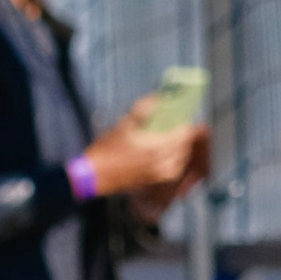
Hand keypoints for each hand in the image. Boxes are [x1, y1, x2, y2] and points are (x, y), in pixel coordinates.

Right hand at [85, 107, 208, 210]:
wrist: (96, 175)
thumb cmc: (107, 149)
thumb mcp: (123, 124)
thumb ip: (142, 110)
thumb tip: (157, 98)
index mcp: (157, 147)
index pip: (185, 133)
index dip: (184, 123)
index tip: (180, 116)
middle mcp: (163, 163)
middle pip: (185, 145)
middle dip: (183, 134)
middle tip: (175, 124)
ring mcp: (160, 174)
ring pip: (181, 158)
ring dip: (180, 147)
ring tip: (171, 138)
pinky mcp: (156, 181)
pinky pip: (174, 168)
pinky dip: (174, 159)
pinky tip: (165, 153)